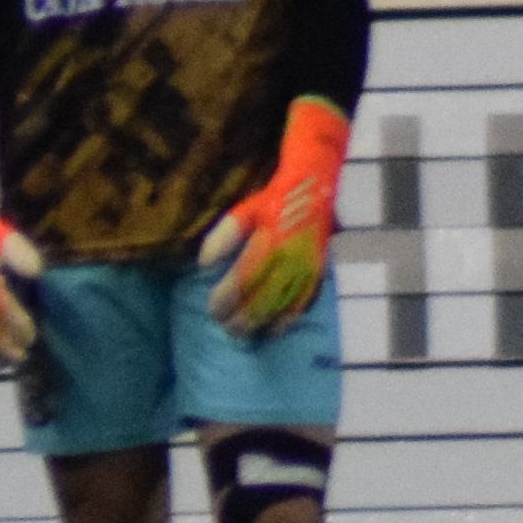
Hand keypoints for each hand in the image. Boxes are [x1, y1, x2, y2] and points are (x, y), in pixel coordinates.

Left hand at [196, 101, 349, 339]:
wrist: (313, 188)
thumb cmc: (273, 200)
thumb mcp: (244, 210)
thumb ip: (224, 236)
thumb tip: (203, 264)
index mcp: (270, 242)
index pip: (243, 279)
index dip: (226, 298)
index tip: (212, 309)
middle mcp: (290, 259)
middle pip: (262, 299)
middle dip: (241, 317)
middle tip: (224, 328)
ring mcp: (307, 268)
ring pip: (282, 305)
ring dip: (261, 323)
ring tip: (242, 334)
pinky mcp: (318, 273)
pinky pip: (304, 303)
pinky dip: (288, 320)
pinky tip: (274, 331)